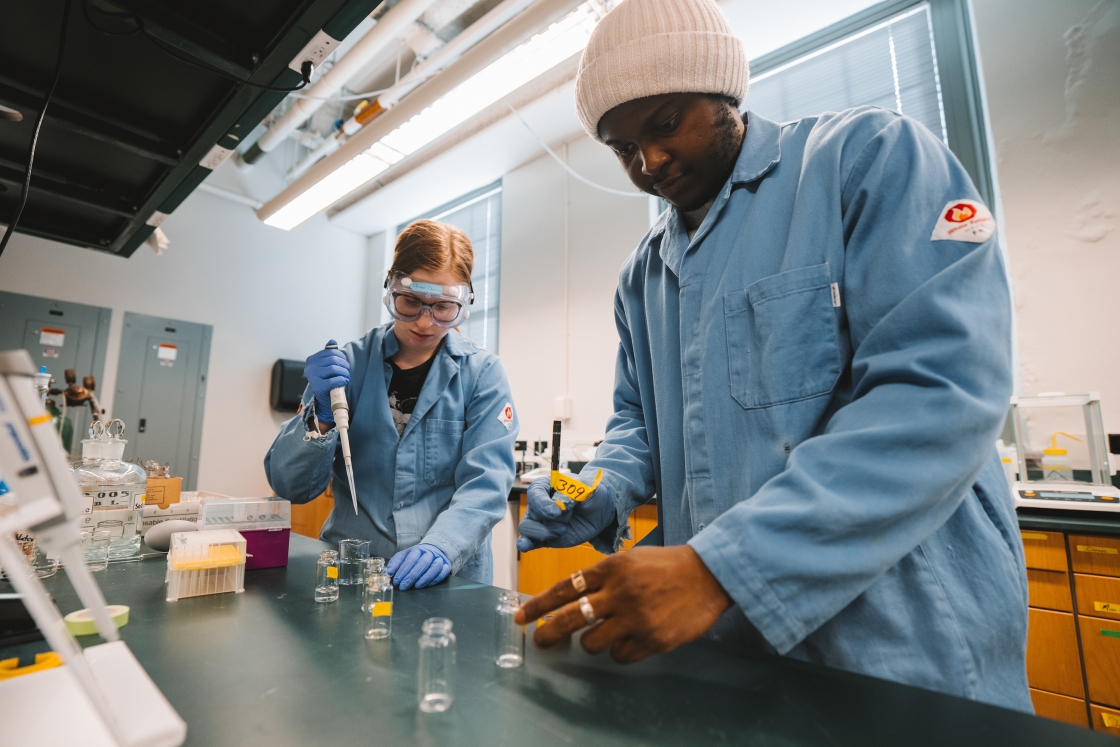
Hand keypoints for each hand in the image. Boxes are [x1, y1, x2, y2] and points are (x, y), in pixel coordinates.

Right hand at [304, 340, 348, 422]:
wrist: (325, 399)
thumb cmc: (327, 381)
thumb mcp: (327, 366)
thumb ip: (329, 354)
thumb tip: (332, 341)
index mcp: (312, 360)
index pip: (330, 352)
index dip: (341, 356)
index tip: (345, 363)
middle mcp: (310, 367)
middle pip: (333, 360)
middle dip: (344, 365)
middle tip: (347, 372)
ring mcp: (312, 376)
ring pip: (334, 369)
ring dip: (344, 373)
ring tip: (346, 377)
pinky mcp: (318, 386)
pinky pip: (334, 379)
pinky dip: (341, 380)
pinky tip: (343, 382)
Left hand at [387, 543, 450, 589]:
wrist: (433, 551)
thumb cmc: (416, 557)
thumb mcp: (404, 556)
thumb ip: (396, 563)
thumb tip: (388, 573)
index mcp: (417, 549)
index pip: (410, 558)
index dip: (403, 570)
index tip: (396, 580)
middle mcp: (429, 553)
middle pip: (422, 563)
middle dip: (412, 576)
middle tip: (404, 586)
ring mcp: (439, 559)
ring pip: (435, 566)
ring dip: (425, 577)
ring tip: (417, 586)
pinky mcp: (446, 566)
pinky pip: (443, 572)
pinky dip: (436, 578)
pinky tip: (428, 584)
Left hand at [514, 545, 732, 663]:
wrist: (709, 575)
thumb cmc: (667, 567)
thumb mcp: (631, 561)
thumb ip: (603, 578)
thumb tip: (571, 600)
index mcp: (612, 568)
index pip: (566, 588)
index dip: (540, 605)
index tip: (520, 617)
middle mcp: (620, 592)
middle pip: (571, 618)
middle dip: (550, 633)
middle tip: (540, 642)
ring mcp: (636, 618)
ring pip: (593, 643)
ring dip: (595, 641)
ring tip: (613, 630)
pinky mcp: (652, 639)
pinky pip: (620, 656)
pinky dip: (621, 650)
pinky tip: (635, 637)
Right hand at [516, 477, 616, 552]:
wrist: (598, 511)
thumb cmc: (589, 494)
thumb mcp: (586, 486)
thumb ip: (572, 491)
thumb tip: (559, 504)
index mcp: (545, 486)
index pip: (534, 493)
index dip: (542, 504)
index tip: (556, 512)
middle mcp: (539, 504)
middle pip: (533, 513)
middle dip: (551, 519)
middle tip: (568, 517)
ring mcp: (540, 521)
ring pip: (528, 528)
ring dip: (546, 532)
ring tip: (562, 530)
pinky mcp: (544, 537)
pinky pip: (529, 541)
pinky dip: (525, 544)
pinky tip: (524, 546)